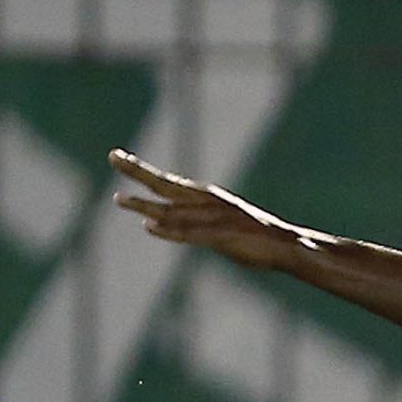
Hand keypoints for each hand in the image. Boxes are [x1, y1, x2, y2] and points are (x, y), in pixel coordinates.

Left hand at [108, 148, 311, 269]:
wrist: (287, 245)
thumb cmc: (254, 237)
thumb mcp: (218, 224)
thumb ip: (187, 221)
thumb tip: (153, 222)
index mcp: (206, 197)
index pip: (167, 182)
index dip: (141, 170)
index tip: (119, 157)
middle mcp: (206, 203)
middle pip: (165, 185)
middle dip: (138, 171)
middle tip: (113, 156)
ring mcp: (213, 220)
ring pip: (172, 211)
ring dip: (146, 206)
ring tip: (119, 200)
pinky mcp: (221, 238)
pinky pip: (190, 235)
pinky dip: (170, 231)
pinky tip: (150, 227)